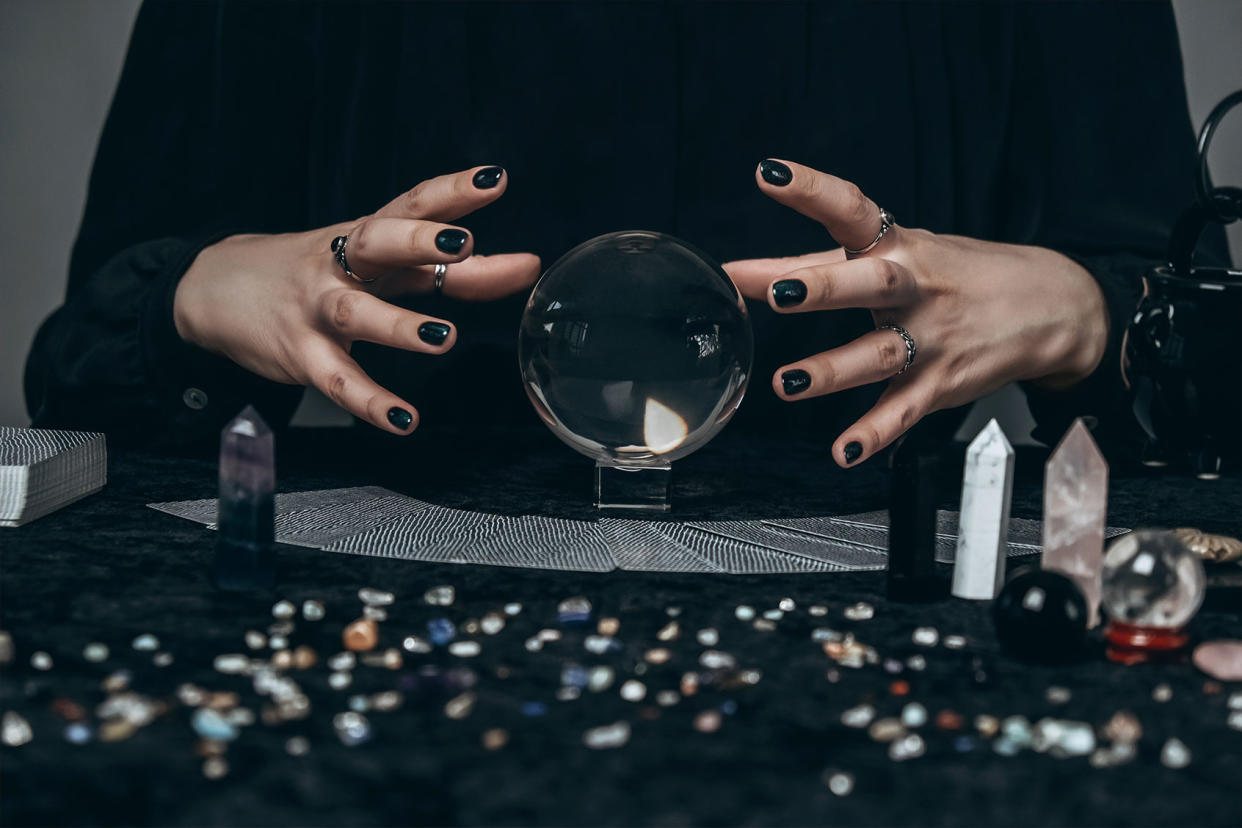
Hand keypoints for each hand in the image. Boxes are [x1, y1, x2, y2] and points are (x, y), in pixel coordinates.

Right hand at [174, 166, 539, 433]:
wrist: (216, 291)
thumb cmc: (321, 272)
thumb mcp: (381, 262)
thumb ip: (454, 270)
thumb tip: (525, 267)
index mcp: (366, 236)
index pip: (411, 204)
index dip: (452, 192)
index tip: (493, 179)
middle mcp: (340, 265)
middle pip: (378, 243)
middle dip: (419, 241)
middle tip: (462, 243)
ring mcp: (317, 309)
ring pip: (357, 314)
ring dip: (400, 326)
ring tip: (446, 338)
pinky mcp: (301, 355)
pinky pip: (337, 381)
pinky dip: (370, 403)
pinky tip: (403, 420)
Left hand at [725, 159, 1107, 466]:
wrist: (1051, 307)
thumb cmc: (953, 273)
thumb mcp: (891, 255)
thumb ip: (812, 263)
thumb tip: (738, 271)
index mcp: (897, 246)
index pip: (852, 209)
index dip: (811, 189)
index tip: (769, 174)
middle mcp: (914, 287)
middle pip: (870, 283)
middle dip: (825, 286)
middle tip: (780, 294)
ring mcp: (930, 337)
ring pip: (879, 354)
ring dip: (832, 370)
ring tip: (786, 383)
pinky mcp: (941, 382)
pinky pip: (904, 411)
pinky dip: (875, 433)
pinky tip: (843, 451)